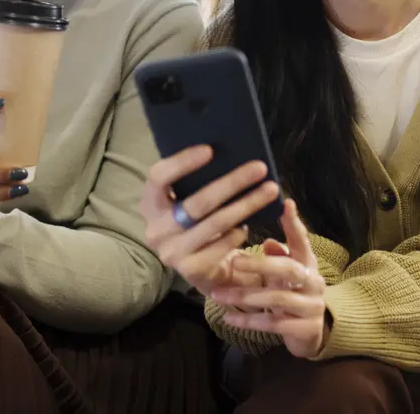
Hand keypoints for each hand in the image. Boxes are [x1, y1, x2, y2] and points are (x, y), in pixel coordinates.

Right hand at [139, 144, 280, 295]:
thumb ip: (195, 182)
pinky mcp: (191, 270)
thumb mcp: (185, 202)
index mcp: (150, 204)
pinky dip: (239, 232)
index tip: (210, 150)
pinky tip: (249, 224)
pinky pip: (222, 245)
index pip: (158, 177)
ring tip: (269, 190)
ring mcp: (172, 252)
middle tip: (259, 168)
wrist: (197, 268)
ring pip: (216, 223)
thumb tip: (228, 153)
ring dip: (247, 205)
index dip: (182, 162)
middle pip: (197, 202)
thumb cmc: (194, 222)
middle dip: (232, 182)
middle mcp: (156, 229)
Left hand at [209, 199, 329, 358]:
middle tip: (235, 261)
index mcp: (308, 264)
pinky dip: (248, 320)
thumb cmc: (293, 295)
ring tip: (218, 295)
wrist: (312, 333)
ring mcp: (311, 307)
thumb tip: (268, 242)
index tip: (285, 204)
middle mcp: (314, 282)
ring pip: (277, 298)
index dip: (294, 223)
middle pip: (289, 269)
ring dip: (245, 296)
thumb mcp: (286, 275)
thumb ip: (278, 258)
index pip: (302, 240)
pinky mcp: (304, 329)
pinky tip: (228, 317)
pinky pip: (272, 323)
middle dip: (261, 265)